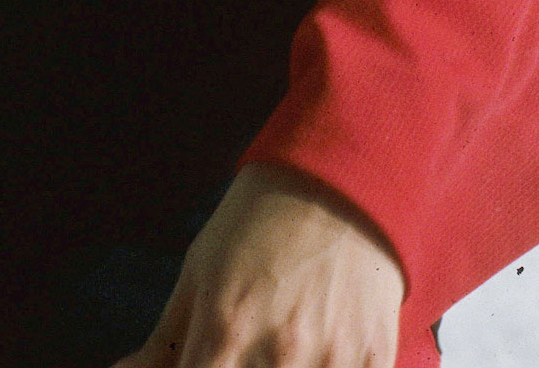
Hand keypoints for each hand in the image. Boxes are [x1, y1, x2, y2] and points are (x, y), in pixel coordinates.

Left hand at [113, 164, 403, 367]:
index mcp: (225, 328)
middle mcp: (278, 352)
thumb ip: (163, 342)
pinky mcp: (375, 363)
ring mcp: (332, 361)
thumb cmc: (255, 231)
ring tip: (268, 352)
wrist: (337, 188)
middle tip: (235, 353)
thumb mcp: (199, 275)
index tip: (198, 365)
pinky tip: (311, 356)